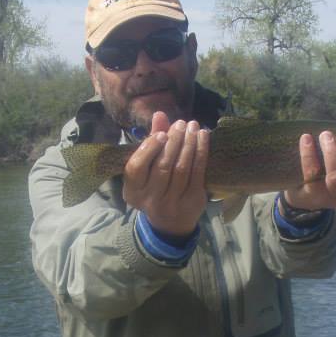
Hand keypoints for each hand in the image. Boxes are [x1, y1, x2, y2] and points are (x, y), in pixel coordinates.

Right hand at [122, 111, 209, 237]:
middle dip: (174, 141)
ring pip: (181, 168)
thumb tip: (160, 114)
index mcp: (133, 191)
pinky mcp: (192, 201)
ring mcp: (172, 202)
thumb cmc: (156, 187)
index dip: (149, 149)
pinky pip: (197, 172)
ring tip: (192, 126)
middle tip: (181, 124)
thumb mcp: (147, 168)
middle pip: (162, 166)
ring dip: (188, 143)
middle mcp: (150, 200)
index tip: (161, 134)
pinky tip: (202, 136)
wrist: (171, 222)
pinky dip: (201, 152)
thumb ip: (152, 141)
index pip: (136, 168)